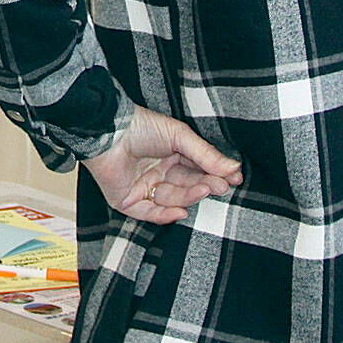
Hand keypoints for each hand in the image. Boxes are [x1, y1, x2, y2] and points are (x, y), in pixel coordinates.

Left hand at [81, 104, 242, 223]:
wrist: (108, 131)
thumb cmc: (140, 126)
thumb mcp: (179, 137)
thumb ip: (206, 154)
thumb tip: (234, 168)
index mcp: (169, 155)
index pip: (197, 170)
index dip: (215, 175)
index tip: (234, 179)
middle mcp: (157, 172)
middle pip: (187, 186)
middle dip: (205, 186)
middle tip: (221, 186)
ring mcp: (142, 187)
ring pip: (172, 200)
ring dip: (189, 197)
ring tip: (205, 189)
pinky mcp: (127, 200)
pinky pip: (149, 213)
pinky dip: (165, 215)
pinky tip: (181, 212)